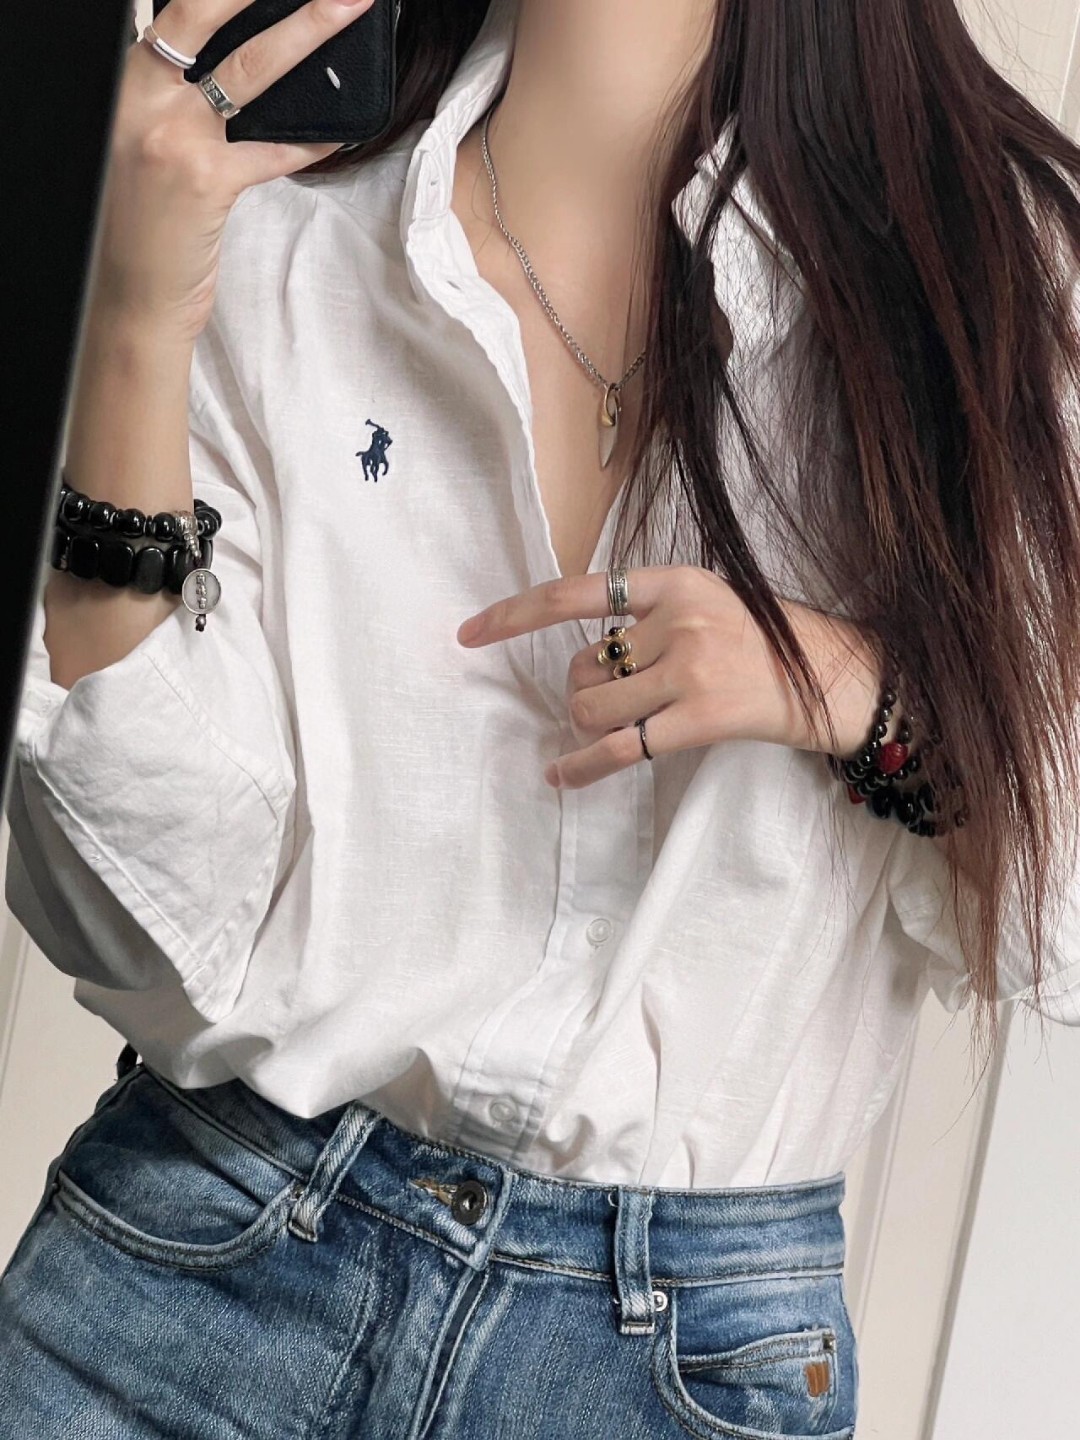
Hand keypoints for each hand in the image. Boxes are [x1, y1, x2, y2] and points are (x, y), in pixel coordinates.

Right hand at [97, 0, 375, 338]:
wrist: (132, 298)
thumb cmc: (140, 226)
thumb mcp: (140, 146)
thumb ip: (174, 104)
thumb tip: (228, 72)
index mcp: (125, 86)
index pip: (175, 17)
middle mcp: (141, 99)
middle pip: (204, 16)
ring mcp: (173, 137)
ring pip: (249, 69)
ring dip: (306, 32)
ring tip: (347, 9)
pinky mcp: (207, 180)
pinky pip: (274, 149)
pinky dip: (313, 140)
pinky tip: (343, 129)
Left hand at [457, 566, 882, 788]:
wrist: (838, 679)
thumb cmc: (767, 643)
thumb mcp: (710, 601)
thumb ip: (651, 615)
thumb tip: (582, 653)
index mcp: (673, 582)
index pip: (574, 593)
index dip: (514, 615)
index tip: (469, 634)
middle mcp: (678, 619)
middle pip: (581, 666)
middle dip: (584, 690)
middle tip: (618, 701)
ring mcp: (689, 669)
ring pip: (590, 708)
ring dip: (589, 726)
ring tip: (624, 726)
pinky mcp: (698, 719)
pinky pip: (616, 750)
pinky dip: (580, 767)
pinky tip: (560, 777)